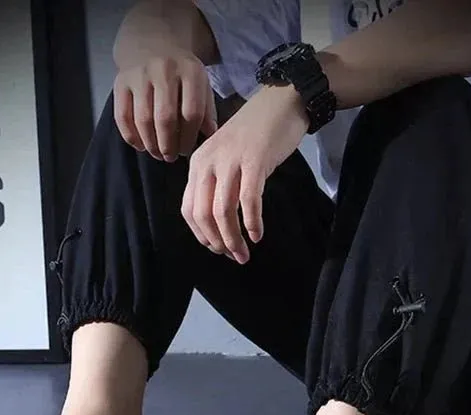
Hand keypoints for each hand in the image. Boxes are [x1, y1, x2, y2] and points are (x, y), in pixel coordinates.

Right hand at [114, 45, 217, 160]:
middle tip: (170, 157)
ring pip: (143, 119)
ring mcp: (139, 74)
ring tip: (157, 153)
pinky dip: (131, 136)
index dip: (189, 138)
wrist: (152, 42)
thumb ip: (207, 110)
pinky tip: (141, 145)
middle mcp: (163, 69)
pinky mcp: (120, 81)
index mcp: (189, 71)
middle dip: (168, 145)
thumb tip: (209, 137)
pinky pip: (123, 116)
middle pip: (165, 118)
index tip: (186, 151)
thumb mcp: (201, 85)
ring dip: (151, 144)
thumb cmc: (181, 74)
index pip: (192, 113)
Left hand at [182, 85, 309, 262]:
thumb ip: (216, 184)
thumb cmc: (255, 134)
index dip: (202, 236)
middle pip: (204, 215)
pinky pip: (249, 200)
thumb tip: (217, 225)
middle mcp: (208, 163)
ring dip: (233, 239)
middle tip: (233, 257)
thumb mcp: (225, 158)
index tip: (218, 249)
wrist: (281, 101)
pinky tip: (257, 235)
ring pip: (223, 211)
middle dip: (218, 243)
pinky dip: (252, 222)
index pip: (189, 210)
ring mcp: (231, 161)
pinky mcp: (254, 161)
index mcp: (197, 164)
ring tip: (244, 254)